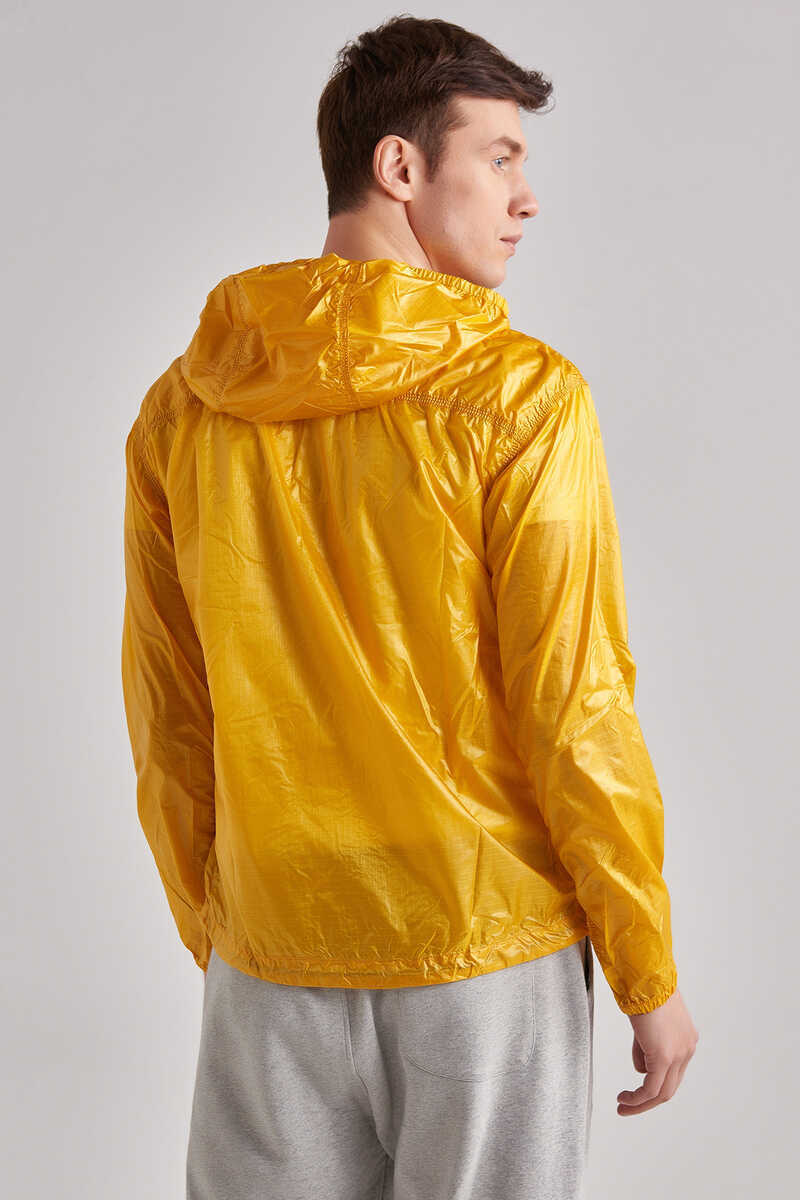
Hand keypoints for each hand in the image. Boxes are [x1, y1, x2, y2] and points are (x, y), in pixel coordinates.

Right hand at [617, 987, 698, 1115]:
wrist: (645, 978)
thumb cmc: (643, 989)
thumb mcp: (648, 1022)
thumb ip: (647, 1046)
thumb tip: (641, 1068)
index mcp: (686, 1039)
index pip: (672, 1071)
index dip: (654, 1083)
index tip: (637, 1090)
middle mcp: (687, 1049)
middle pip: (670, 1087)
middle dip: (648, 1101)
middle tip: (628, 1105)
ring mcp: (678, 1055)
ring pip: (661, 1092)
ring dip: (641, 1103)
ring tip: (623, 1104)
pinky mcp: (664, 1057)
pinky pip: (651, 1088)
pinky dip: (637, 1098)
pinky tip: (625, 1098)